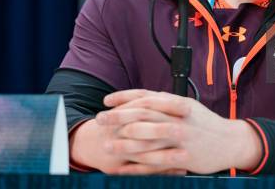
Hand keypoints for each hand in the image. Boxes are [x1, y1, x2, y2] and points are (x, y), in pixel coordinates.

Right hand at [69, 116, 185, 174]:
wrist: (87, 143)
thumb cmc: (114, 125)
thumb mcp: (126, 110)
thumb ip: (148, 106)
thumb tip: (179, 102)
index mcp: (125, 114)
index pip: (147, 107)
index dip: (167, 106)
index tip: (187, 108)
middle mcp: (120, 131)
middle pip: (142, 129)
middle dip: (163, 130)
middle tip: (184, 131)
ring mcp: (119, 152)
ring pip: (144, 155)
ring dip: (166, 156)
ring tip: (186, 157)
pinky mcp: (118, 168)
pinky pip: (141, 172)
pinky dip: (162, 172)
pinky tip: (179, 171)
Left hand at [96, 89, 261, 173]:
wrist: (230, 141)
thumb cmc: (205, 123)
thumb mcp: (187, 106)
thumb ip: (165, 102)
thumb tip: (140, 98)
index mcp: (178, 103)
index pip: (146, 96)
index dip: (124, 97)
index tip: (106, 101)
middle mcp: (179, 118)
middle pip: (144, 114)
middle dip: (119, 116)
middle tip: (100, 120)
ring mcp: (182, 137)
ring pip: (148, 139)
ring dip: (125, 143)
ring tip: (107, 145)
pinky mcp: (185, 157)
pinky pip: (158, 162)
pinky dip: (140, 165)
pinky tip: (125, 168)